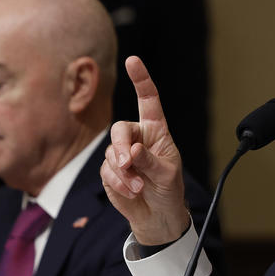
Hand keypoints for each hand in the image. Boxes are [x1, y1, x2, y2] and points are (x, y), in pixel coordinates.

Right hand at [100, 56, 189, 244]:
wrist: (158, 215)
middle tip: (127, 164)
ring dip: (124, 173)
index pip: (148, 101)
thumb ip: (149, 161)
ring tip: (139, 187)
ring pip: (110, 154)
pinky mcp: (109, 170)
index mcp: (156, 131)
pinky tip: (132, 192)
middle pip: (120, 130)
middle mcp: (137, 137)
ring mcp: (121, 154)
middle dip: (120, 147)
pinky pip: (106, 171)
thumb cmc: (168, 190)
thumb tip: (131, 151)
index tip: (133, 60)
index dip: (141, 80)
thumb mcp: (167, 174)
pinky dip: (119, 183)